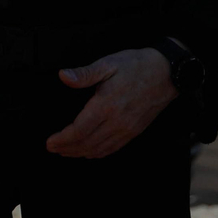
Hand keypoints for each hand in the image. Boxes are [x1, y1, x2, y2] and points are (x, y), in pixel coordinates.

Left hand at [44, 48, 177, 158]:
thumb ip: (84, 74)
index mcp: (107, 105)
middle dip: (67, 149)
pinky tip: (89, 152)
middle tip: (53, 149)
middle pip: (87, 143)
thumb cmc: (136, 66)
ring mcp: (127, 129)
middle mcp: (117, 122)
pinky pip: (113, 148)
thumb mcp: (108, 63)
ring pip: (99, 149)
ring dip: (80, 153)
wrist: (167, 73)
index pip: (79, 130)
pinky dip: (98, 153)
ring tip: (66, 152)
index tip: (50, 142)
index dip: (62, 139)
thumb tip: (63, 76)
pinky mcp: (135, 132)